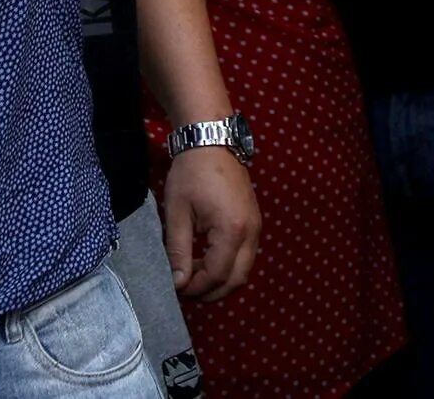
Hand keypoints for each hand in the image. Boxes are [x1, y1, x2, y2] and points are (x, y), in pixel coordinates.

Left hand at [163, 143, 259, 300]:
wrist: (212, 141)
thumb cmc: (191, 174)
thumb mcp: (177, 213)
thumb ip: (178, 251)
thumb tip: (178, 283)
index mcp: (232, 229)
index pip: (217, 274)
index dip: (196, 287)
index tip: (176, 287)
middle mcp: (251, 231)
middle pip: (237, 279)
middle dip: (212, 291)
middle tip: (186, 290)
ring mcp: (256, 226)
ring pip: (244, 269)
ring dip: (221, 280)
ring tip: (194, 275)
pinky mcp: (255, 221)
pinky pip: (246, 255)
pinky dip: (229, 265)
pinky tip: (206, 260)